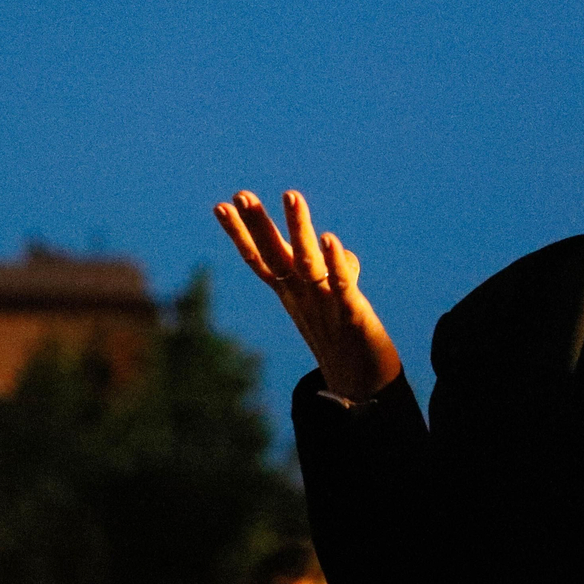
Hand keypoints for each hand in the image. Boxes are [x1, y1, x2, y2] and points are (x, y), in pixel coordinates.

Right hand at [214, 189, 401, 402]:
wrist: (362, 389)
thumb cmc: (344, 339)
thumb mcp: (332, 297)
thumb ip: (330, 269)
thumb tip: (332, 248)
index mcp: (292, 294)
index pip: (261, 259)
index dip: (240, 234)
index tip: (220, 206)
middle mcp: (303, 296)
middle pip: (276, 256)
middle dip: (258, 225)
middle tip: (240, 195)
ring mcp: (325, 304)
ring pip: (307, 261)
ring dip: (299, 228)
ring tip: (291, 195)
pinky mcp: (352, 314)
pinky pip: (341, 283)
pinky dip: (335, 261)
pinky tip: (329, 238)